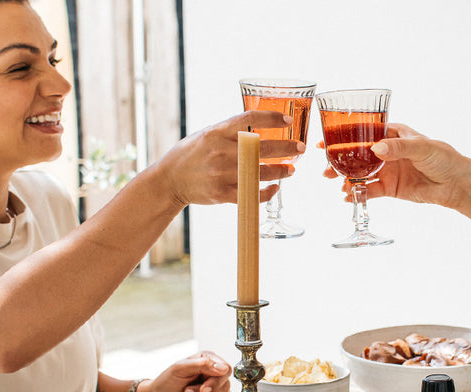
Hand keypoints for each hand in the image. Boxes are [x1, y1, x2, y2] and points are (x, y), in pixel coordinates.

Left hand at [138, 351, 232, 391]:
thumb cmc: (166, 382)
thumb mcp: (180, 368)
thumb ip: (202, 364)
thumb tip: (223, 368)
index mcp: (209, 360)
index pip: (226, 370)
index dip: (216, 382)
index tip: (203, 389)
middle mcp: (214, 374)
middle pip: (226, 386)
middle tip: (187, 391)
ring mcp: (215, 389)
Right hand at [160, 110, 304, 205]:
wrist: (169, 179)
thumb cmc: (192, 153)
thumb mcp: (208, 134)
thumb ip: (232, 131)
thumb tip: (262, 125)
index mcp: (217, 132)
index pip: (249, 119)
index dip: (272, 118)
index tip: (289, 121)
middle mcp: (219, 151)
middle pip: (260, 148)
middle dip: (285, 148)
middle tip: (301, 148)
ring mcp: (220, 174)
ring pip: (259, 172)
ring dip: (280, 171)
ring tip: (292, 169)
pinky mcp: (221, 194)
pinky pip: (250, 194)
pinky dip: (265, 192)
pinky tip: (275, 188)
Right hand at [320, 123, 470, 210]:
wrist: (458, 185)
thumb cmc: (445, 158)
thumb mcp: (423, 148)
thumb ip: (399, 148)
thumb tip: (376, 148)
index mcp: (393, 134)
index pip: (363, 131)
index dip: (343, 135)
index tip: (325, 140)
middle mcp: (387, 151)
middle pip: (356, 154)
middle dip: (339, 159)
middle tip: (324, 166)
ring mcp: (387, 170)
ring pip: (360, 173)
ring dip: (345, 177)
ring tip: (333, 181)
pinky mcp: (391, 188)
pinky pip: (369, 190)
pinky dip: (357, 193)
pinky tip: (347, 196)